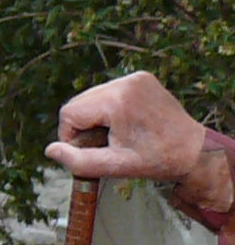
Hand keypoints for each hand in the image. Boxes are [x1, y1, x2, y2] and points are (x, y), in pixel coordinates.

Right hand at [47, 72, 231, 215]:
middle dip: (84, 125)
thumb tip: (50, 150)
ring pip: (92, 96)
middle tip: (105, 144)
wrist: (194, 150)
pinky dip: (109, 107)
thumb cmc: (158, 160)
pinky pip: (109, 91)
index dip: (72, 136)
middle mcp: (125, 83)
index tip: (90, 150)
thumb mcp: (115, 166)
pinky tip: (125, 122)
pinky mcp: (141, 78)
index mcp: (117, 101)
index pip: (70, 113)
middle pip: (80, 102)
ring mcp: (135, 78)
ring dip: (96, 116)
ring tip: (117, 133)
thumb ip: (78, 161)